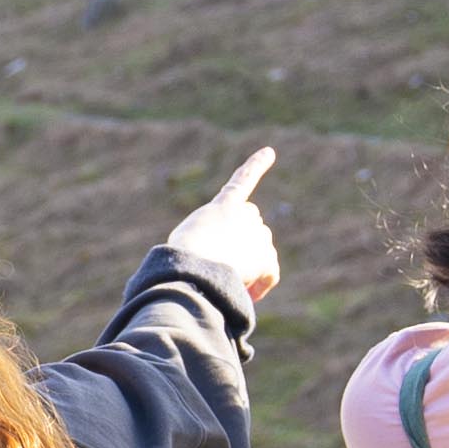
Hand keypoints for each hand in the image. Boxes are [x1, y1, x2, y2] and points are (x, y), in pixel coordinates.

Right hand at [164, 146, 282, 301]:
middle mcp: (243, 214)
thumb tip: (219, 273)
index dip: (256, 166)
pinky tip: (253, 295)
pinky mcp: (262, 258)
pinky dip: (263, 285)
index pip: (241, 183)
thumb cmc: (177, 257)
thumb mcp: (185, 243)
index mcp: (220, 207)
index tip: (270, 152)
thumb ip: (206, 246)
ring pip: (259, 255)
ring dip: (248, 269)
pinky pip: (271, 269)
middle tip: (221, 261)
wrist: (187, 266)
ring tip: (220, 284)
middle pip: (252, 228)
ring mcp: (256, 235)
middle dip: (244, 244)